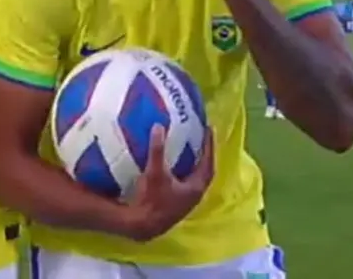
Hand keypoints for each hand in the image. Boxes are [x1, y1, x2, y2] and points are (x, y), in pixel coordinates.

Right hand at [121, 125, 214, 241]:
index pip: (208, 163)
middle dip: (203, 154)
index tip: (209, 130)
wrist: (142, 226)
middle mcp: (195, 195)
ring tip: (188, 148)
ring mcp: (185, 201)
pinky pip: (184, 183)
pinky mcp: (175, 204)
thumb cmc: (152, 200)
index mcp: (196, 187)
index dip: (209, 146)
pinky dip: (182, 172)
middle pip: (204, 171)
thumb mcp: (155, 172)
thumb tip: (158, 126)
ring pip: (194, 178)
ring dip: (193, 164)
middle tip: (200, 138)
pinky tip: (173, 166)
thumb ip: (157, 150)